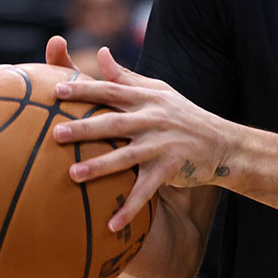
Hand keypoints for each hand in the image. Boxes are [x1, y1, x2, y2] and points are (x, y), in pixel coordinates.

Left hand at [50, 47, 233, 232]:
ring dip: (100, 167)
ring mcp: (162, 145)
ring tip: (72, 174)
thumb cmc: (182, 114)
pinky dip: (129, 208)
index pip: (111, 91)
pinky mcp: (171, 169)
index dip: (84, 90)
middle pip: (114, 123)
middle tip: (56, 133)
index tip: (56, 90)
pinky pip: (146, 191)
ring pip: (126, 157)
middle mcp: (152, 120)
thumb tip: (100, 52)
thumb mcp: (158, 91)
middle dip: (85, 128)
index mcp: (146, 99)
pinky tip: (110, 225)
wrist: (221, 142)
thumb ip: (126, 77)